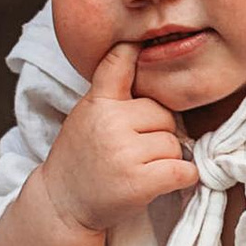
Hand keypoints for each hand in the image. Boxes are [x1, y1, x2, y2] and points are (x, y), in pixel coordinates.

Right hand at [40, 44, 199, 236]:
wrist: (62, 205)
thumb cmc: (81, 158)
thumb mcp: (87, 115)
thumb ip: (112, 92)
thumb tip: (147, 62)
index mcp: (98, 103)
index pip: (118, 62)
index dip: (132, 50)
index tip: (138, 41)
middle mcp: (110, 123)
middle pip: (164, 115)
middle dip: (159, 133)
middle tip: (136, 151)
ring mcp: (125, 153)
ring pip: (175, 145)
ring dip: (167, 159)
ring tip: (140, 168)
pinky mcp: (140, 182)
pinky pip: (183, 170)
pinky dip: (183, 177)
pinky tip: (164, 181)